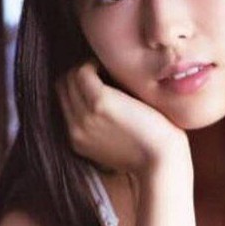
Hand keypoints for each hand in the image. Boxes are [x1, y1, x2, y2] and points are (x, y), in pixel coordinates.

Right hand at [56, 60, 189, 175]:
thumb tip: (105, 100)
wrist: (162, 162)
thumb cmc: (150, 152)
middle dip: (79, 74)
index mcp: (77, 141)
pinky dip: (94, 63)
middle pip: (62, 88)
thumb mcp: (115, 144)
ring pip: (70, 78)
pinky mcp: (99, 103)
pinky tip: (112, 68)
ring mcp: (84, 117)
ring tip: (108, 69)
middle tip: (102, 71)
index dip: (76, 87)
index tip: (96, 80)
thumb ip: (101, 127)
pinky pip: (82, 71)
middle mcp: (75, 130)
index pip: (63, 102)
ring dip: (87, 67)